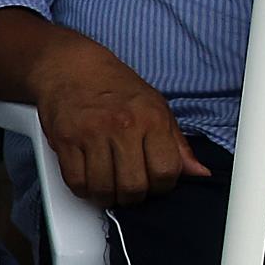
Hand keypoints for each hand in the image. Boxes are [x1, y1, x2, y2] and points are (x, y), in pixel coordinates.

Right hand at [35, 38, 207, 204]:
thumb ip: (177, 143)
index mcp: (151, 119)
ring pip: (103, 188)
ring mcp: (91, 134)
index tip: (155, 184)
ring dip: (107, 196)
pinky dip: (84, 190)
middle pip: (134, 185)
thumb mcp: (157, 108)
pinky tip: (90, 182)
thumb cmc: (116, 87)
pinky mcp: (65, 141)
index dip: (162, 187)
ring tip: (109, 188)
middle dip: (134, 197)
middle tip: (131, 190)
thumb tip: (198, 171)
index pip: (166, 171)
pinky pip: (75, 181)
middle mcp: (122, 126)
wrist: (72, 68)